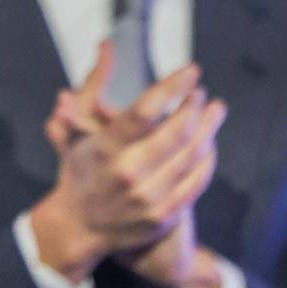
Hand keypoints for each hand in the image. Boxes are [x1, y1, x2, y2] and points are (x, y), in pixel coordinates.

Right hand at [31, 41, 224, 282]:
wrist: (80, 228)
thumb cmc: (79, 174)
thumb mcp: (72, 138)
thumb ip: (83, 100)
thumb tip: (94, 59)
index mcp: (102, 151)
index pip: (142, 112)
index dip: (170, 87)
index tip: (190, 70)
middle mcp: (127, 174)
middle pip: (176, 132)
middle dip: (194, 106)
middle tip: (200, 90)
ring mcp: (148, 197)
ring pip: (192, 155)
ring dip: (208, 128)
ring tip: (215, 109)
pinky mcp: (164, 215)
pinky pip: (197, 181)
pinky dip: (207, 158)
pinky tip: (209, 143)